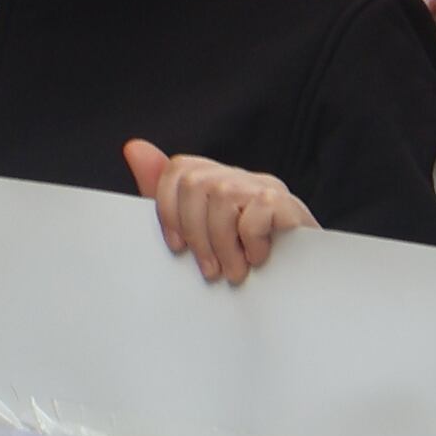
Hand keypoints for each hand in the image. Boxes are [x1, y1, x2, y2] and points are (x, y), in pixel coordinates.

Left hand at [123, 139, 315, 284]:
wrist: (302, 288)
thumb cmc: (245, 262)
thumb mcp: (199, 236)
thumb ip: (167, 197)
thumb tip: (133, 147)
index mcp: (217, 182)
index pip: (181, 169)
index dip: (169, 209)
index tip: (178, 248)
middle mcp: (241, 177)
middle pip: (196, 182)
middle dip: (196, 233)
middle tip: (210, 269)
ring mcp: (266, 186)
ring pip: (222, 195)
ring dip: (223, 244)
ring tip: (234, 272)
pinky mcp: (287, 203)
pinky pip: (255, 210)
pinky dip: (251, 241)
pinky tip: (259, 258)